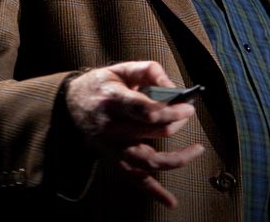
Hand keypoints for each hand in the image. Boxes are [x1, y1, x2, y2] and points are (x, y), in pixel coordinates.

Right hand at [64, 60, 203, 207]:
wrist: (72, 103)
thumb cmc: (102, 84)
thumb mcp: (121, 68)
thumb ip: (149, 71)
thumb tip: (174, 86)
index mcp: (113, 99)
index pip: (144, 110)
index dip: (170, 111)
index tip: (188, 107)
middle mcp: (111, 126)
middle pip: (151, 132)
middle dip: (176, 123)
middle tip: (187, 113)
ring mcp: (112, 145)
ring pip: (147, 160)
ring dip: (176, 159)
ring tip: (197, 149)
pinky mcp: (114, 157)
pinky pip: (134, 178)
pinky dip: (153, 191)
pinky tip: (170, 201)